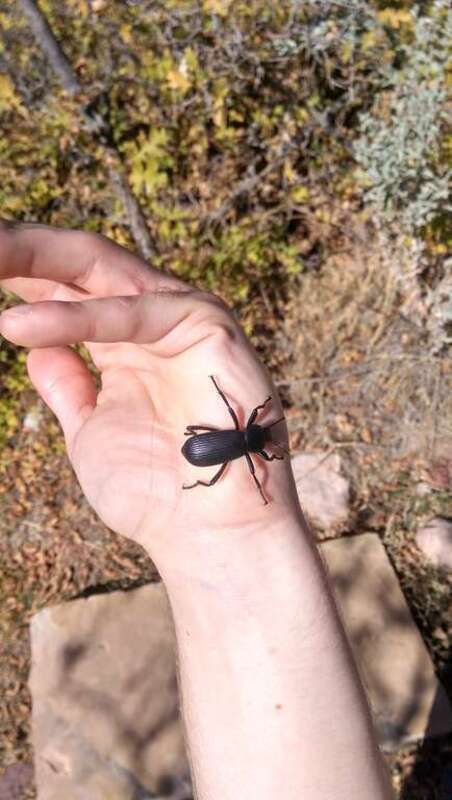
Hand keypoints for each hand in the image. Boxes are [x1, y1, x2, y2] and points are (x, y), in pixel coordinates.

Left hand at [0, 222, 297, 571]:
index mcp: (125, 338)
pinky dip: (74, 319)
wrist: (209, 536)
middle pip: (78, 263)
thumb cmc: (156, 491)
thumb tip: (35, 348)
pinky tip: (17, 327)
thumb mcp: (91, 430)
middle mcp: (151, 317)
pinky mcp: (208, 326)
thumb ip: (68, 387)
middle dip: (18, 249)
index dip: (15, 273)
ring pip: (101, 269)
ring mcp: (181, 315)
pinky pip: (133, 315)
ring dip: (33, 259)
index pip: (63, 287)